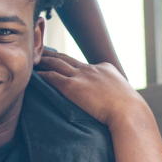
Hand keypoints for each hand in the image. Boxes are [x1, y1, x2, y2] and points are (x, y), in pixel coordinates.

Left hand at [35, 49, 149, 126]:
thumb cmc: (129, 109)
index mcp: (104, 68)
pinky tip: (33, 74)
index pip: (83, 63)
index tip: (60, 60)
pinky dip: (41, 74)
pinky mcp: (72, 86)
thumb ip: (114, 94)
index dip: (69, 61)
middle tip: (40, 51)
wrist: (128, 111)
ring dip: (43, 60)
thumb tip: (116, 102)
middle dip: (52, 54)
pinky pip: (52, 77)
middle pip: (66, 58)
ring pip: (56, 64)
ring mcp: (80, 76)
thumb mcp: (124, 94)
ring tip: (32, 58)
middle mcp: (91, 68)